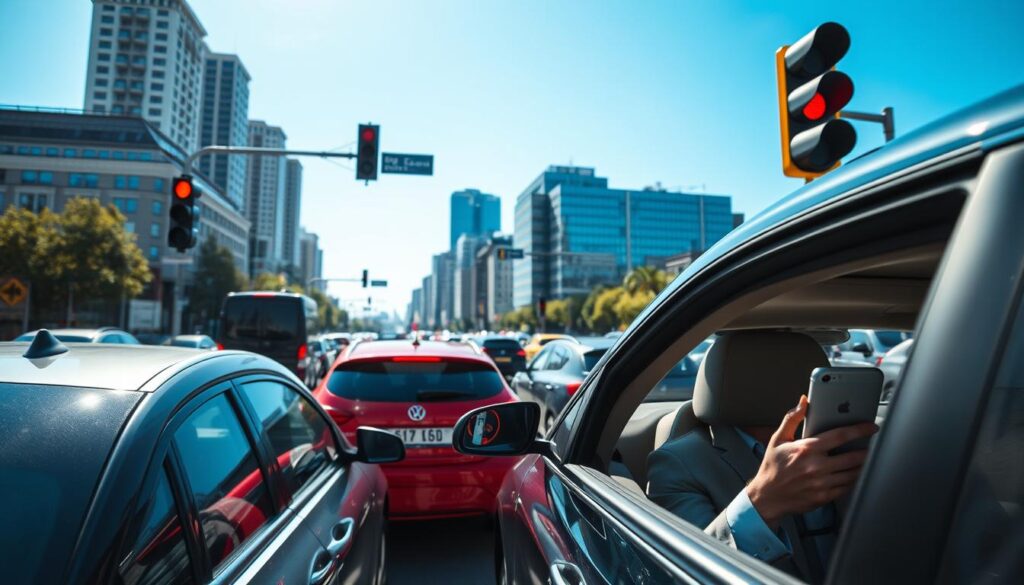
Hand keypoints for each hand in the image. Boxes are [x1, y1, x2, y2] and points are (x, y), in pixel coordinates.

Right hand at [745, 395, 877, 528]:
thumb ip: (791, 418)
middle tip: (870, 446)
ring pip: (853, 473)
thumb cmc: (772, 468)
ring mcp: (822, 483)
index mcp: (806, 449)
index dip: (859, 430)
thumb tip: (803, 402)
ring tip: (863, 460)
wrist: (767, 497)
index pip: (840, 436)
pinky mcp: (824, 497)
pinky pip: (847, 487)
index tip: (870, 427)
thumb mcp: (778, 439)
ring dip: (861, 465)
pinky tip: (852, 474)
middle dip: (866, 450)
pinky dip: (853, 480)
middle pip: (853, 456)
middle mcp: (816, 466)